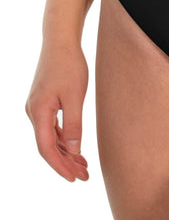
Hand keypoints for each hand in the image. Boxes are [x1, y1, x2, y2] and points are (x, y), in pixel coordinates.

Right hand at [25, 41, 89, 181]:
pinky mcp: (43, 102)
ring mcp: (37, 108)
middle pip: (48, 146)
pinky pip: (51, 127)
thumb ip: (74, 125)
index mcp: (38, 112)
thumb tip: (74, 151)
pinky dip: (63, 139)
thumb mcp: (75, 96)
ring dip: (66, 152)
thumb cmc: (69, 65)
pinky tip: (75, 148)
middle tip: (84, 176)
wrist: (60, 41)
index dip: (59, 166)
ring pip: (50, 138)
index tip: (74, 178)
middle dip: (65, 163)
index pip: (46, 149)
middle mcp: (33, 112)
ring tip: (83, 166)